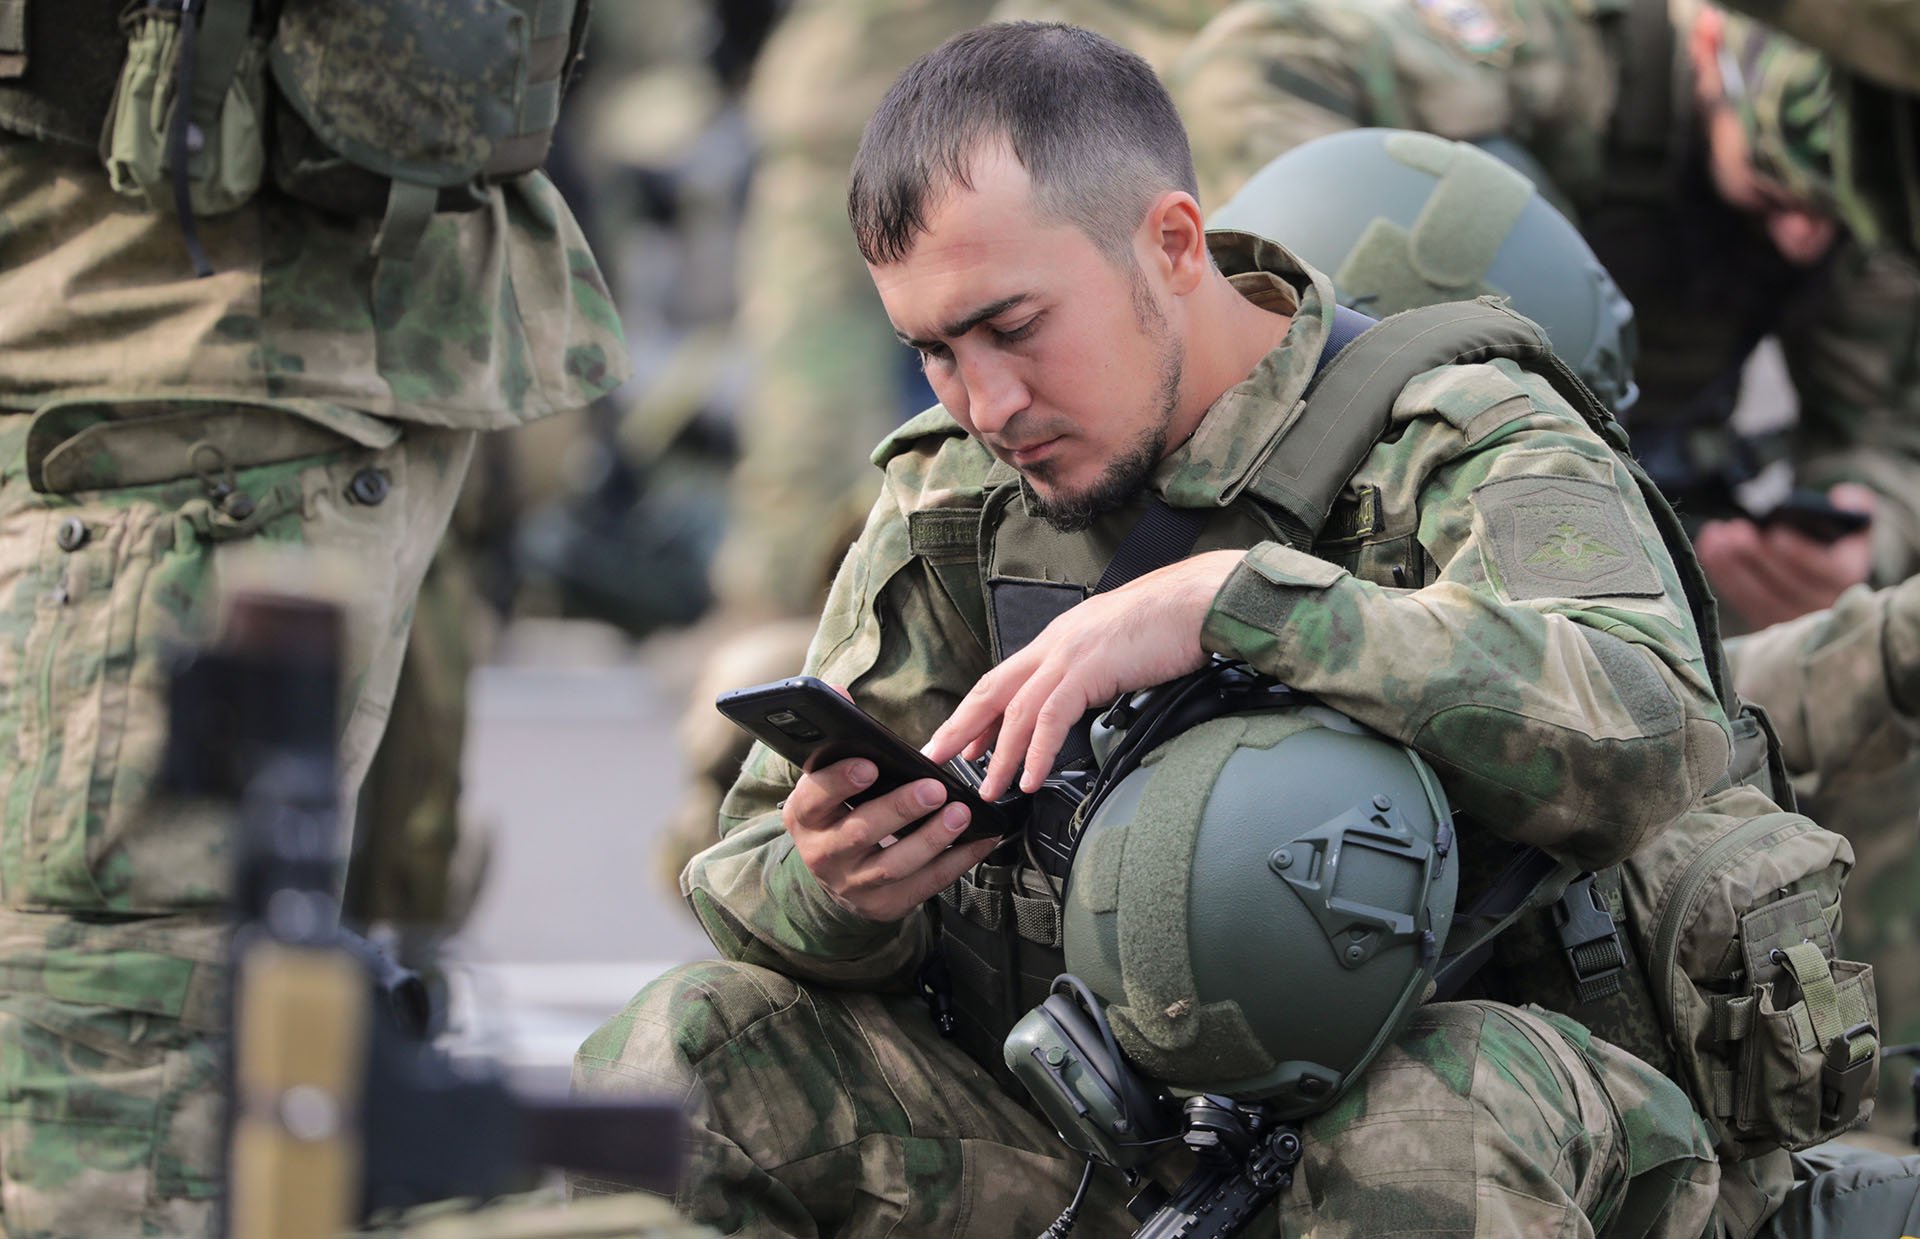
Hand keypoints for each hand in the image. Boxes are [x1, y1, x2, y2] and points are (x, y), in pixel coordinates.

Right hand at [782, 757, 1000, 921]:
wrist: (836, 877)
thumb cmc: (839, 814)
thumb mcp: (827, 782)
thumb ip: (838, 738)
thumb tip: (841, 692)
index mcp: (805, 816)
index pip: (815, 797)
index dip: (840, 781)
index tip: (870, 764)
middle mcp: (823, 853)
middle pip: (860, 832)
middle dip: (899, 809)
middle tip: (934, 788)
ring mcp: (853, 884)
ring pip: (894, 864)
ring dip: (932, 838)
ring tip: (961, 813)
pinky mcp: (884, 906)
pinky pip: (924, 886)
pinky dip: (956, 862)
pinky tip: (979, 839)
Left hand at [925, 549, 1241, 798]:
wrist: (1199, 601)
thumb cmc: (1171, 624)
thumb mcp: (1118, 647)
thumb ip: (1095, 670)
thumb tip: (1090, 696)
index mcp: (1061, 638)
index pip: (1006, 678)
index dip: (979, 712)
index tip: (962, 742)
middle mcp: (1055, 643)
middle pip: (992, 688)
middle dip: (960, 727)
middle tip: (936, 759)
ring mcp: (1069, 654)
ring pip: (1016, 710)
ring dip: (998, 755)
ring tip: (988, 789)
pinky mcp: (1088, 668)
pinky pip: (1051, 717)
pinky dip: (1035, 751)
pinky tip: (1029, 778)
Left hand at [1695, 484, 1875, 627]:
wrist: (1822, 577)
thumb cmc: (1834, 543)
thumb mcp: (1854, 524)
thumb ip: (1857, 507)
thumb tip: (1840, 498)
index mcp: (1847, 578)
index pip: (1827, 571)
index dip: (1800, 553)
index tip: (1776, 533)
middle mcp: (1821, 605)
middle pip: (1786, 585)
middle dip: (1758, 556)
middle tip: (1737, 529)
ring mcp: (1790, 618)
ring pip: (1759, 596)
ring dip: (1733, 566)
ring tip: (1719, 536)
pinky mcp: (1764, 621)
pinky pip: (1740, 600)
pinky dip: (1722, 574)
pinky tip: (1710, 547)